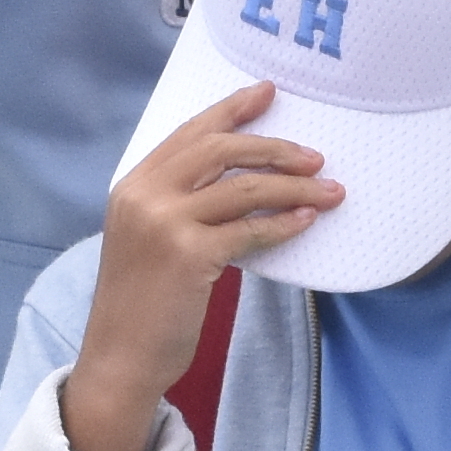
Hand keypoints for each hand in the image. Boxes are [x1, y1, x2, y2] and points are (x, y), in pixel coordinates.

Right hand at [55, 83, 331, 450]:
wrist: (120, 357)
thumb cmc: (143, 305)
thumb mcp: (148, 240)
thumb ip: (178, 205)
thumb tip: (242, 182)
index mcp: (133, 184)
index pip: (189, 133)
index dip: (231, 110)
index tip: (267, 93)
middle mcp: (145, 195)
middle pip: (220, 149)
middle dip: (274, 147)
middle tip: (315, 156)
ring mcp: (164, 223)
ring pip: (244, 188)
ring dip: (294, 187)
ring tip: (330, 191)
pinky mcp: (188, 255)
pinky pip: (250, 230)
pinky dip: (283, 223)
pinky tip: (307, 221)